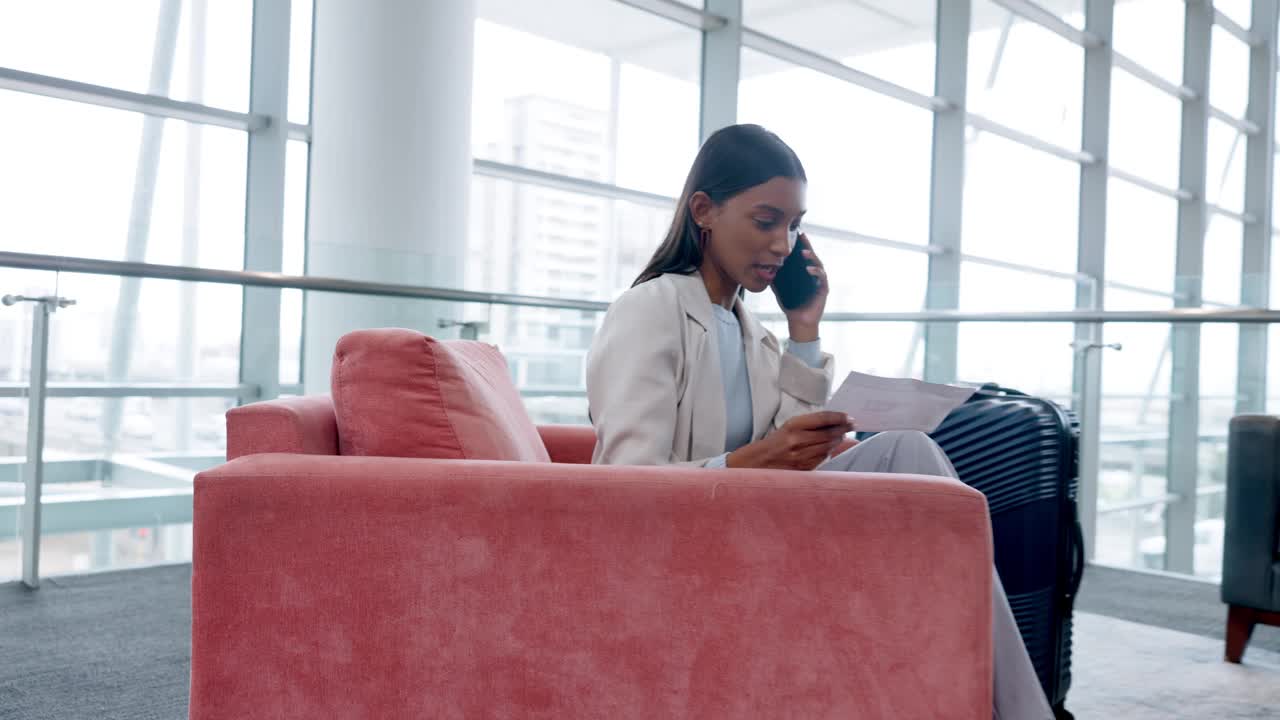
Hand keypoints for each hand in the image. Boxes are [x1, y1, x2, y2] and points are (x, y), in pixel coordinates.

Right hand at [726, 411, 854, 470]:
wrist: (756, 463)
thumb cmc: (773, 443)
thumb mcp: (788, 428)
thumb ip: (809, 425)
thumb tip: (834, 423)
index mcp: (792, 426)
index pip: (822, 418)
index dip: (838, 417)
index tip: (848, 416)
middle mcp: (797, 440)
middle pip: (829, 433)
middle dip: (843, 429)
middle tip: (852, 425)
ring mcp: (800, 456)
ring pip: (828, 447)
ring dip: (839, 440)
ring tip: (843, 434)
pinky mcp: (802, 468)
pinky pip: (822, 459)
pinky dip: (829, 452)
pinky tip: (831, 448)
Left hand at [775, 233, 827, 341]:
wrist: (798, 321)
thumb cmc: (790, 303)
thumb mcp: (779, 288)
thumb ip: (774, 277)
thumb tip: (762, 267)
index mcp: (804, 272)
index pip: (803, 255)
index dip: (801, 244)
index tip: (796, 233)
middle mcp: (814, 274)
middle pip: (812, 256)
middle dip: (807, 245)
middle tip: (802, 236)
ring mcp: (819, 281)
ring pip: (818, 265)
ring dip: (812, 257)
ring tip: (804, 253)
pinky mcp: (823, 289)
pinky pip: (821, 278)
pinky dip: (816, 273)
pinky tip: (809, 269)